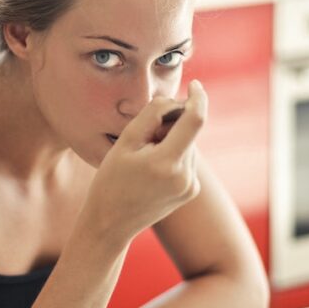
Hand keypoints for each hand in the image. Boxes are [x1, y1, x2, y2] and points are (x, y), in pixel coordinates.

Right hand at [79, 80, 207, 248]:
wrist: (110, 223)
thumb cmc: (111, 180)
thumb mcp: (125, 142)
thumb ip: (152, 114)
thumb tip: (175, 100)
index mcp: (167, 162)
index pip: (195, 119)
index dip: (198, 98)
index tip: (195, 85)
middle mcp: (185, 176)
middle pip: (189, 132)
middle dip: (172, 124)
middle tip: (144, 138)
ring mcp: (190, 186)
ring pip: (189, 146)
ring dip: (172, 141)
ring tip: (144, 159)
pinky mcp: (191, 191)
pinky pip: (187, 160)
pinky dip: (174, 155)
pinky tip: (152, 171)